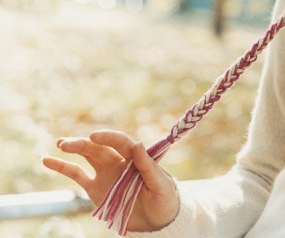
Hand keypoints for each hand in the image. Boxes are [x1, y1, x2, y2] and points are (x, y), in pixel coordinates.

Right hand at [42, 130, 178, 231]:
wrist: (157, 221)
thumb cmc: (165, 199)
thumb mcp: (161, 184)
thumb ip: (149, 166)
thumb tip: (138, 143)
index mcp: (137, 158)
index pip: (122, 143)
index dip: (109, 138)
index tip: (95, 136)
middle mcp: (120, 162)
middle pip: (100, 148)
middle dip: (84, 144)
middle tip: (67, 144)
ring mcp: (106, 174)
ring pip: (88, 157)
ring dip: (75, 148)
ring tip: (60, 143)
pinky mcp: (96, 188)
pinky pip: (77, 175)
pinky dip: (62, 167)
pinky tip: (47, 160)